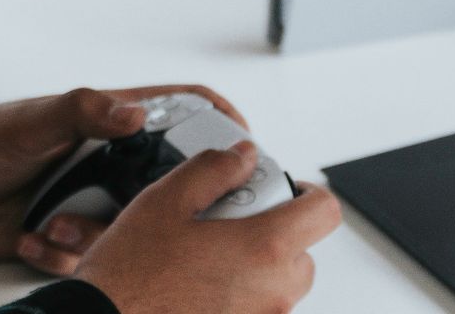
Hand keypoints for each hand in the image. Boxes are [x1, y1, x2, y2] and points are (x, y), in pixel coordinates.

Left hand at [0, 85, 246, 273]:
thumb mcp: (36, 120)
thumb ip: (84, 111)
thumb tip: (135, 113)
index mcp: (115, 123)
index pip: (187, 112)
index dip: (223, 125)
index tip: (245, 148)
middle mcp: (115, 164)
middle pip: (172, 186)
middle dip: (168, 209)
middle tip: (156, 221)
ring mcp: (97, 203)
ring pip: (133, 232)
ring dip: (95, 235)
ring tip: (54, 223)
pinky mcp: (75, 238)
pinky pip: (93, 259)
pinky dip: (62, 253)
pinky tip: (31, 236)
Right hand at [75, 142, 341, 313]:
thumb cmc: (130, 274)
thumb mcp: (167, 200)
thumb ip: (214, 170)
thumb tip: (243, 156)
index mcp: (265, 248)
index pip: (325, 213)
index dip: (309, 194)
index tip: (284, 190)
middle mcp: (273, 292)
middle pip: (302, 253)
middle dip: (275, 233)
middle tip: (230, 224)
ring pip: (278, 286)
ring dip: (255, 267)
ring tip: (206, 256)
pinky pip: (254, 309)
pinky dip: (237, 295)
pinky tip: (197, 286)